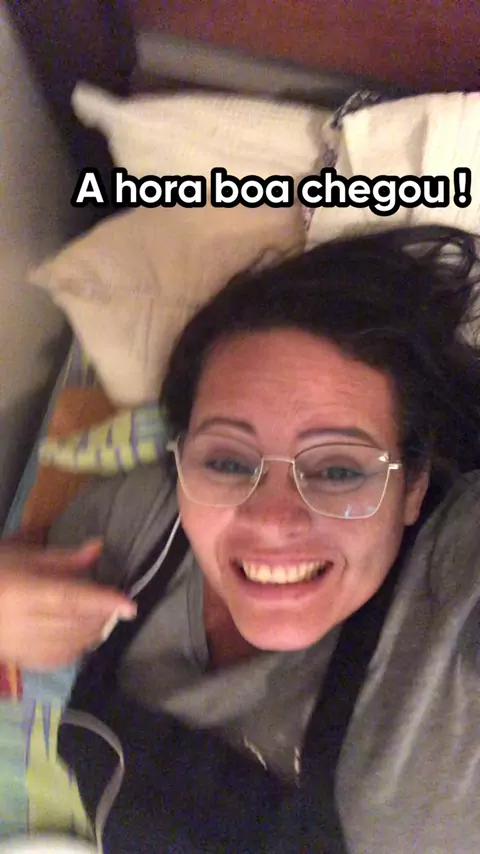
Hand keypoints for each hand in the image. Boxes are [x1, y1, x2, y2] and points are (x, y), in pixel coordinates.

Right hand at [0, 540, 136, 669]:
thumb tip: (98, 548)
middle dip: (102, 616)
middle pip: (74, 624)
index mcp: (21, 592)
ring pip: (70, 645)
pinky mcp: (19, 661)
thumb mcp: (22, 555)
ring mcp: (19, 647)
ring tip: (104, 616)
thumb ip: (62, 558)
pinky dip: (78, 648)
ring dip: (93, 632)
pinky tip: (84, 636)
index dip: (101, 602)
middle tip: (117, 604)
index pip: (69, 599)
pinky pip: (57, 660)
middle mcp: (20, 623)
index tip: (129, 604)